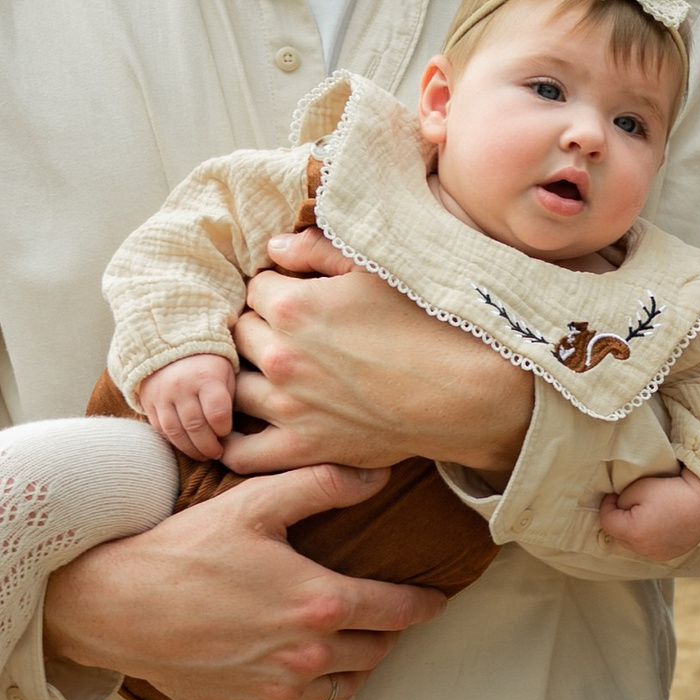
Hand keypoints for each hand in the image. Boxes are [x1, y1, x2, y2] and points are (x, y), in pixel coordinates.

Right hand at [43, 464, 447, 699]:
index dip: (424, 604)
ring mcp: (279, 689)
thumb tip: (378, 474)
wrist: (116, 604)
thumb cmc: (186, 547)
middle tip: (390, 618)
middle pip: (375, 649)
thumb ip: (323, 484)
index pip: (397, 608)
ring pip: (347, 688)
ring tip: (363, 653)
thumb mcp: (257, 503)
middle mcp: (309, 654)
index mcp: (320, 601)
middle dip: (390, 633)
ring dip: (362, 671)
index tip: (438, 600)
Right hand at [139, 353, 236, 459]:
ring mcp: (162, 395)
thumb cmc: (209, 365)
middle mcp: (182, 386)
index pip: (217, 413)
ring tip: (203, 455)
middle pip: (195, 426)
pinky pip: (161, 428)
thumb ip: (228, 400)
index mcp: (206, 377)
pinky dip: (174, 441)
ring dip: (191, 449)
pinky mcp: (149, 402)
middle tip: (217, 453)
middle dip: (208, 445)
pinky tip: (186, 445)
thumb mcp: (226, 374)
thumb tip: (228, 433)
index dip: (224, 429)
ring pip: (175, 431)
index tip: (226, 433)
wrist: (171, 345)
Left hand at [218, 228, 534, 477]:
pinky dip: (234, 440)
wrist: (468, 391)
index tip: (300, 297)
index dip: (277, 289)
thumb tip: (272, 247)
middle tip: (293, 334)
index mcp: (293, 305)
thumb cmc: (431, 323)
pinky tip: (252, 426)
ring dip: (246, 377)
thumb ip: (317, 250)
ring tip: (276, 375)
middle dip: (259, 329)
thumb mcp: (378, 269)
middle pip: (239, 335)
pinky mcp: (301, 448)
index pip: (254, 288)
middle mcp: (280, 356)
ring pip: (232, 388)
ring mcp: (286, 406)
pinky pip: (240, 452)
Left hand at [597, 470, 699, 561]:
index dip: (607, 505)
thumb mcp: (639, 488)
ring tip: (643, 514)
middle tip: (628, 503)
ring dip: (631, 530)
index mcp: (634, 532)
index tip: (615, 494)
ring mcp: (656, 555)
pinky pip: (647, 548)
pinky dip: (646, 538)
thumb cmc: (672, 491)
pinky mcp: (667, 556)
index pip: (606, 521)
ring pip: (631, 544)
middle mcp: (643, 549)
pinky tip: (655, 525)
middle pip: (618, 535)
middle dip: (619, 519)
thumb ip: (620, 501)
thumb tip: (617, 508)